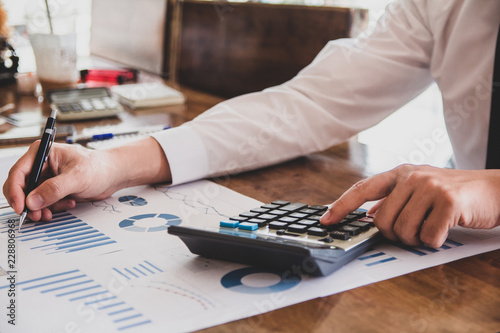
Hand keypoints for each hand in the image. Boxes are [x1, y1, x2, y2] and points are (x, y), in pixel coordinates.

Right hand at [3, 137, 170, 221]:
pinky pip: (44, 202)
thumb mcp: (77, 177)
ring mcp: (47, 177)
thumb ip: (54, 189)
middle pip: (22, 187)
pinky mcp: (54, 189)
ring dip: (42, 208)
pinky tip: (69, 203)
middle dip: (29, 203)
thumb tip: (32, 201)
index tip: (21, 207)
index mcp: (43, 152)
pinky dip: (53, 207)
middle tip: (37, 215)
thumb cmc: (99, 167)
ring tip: (55, 211)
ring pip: (32, 198)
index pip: (19, 172)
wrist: (113, 175)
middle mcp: (41, 164)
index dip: (15, 191)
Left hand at [320, 164, 499, 247]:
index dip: (341, 206)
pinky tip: (445, 228)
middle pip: (382, 222)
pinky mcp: (447, 202)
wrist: (493, 190)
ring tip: (431, 227)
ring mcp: (429, 187)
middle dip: (396, 235)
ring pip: (402, 232)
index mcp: (400, 173)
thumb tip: (368, 217)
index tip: (325, 221)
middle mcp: (411, 177)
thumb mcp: (419, 189)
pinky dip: (435, 241)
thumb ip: (393, 200)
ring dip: (416, 239)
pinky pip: (427, 237)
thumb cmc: (452, 194)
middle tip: (415, 229)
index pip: (362, 189)